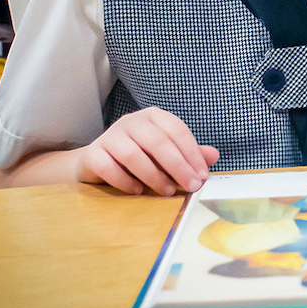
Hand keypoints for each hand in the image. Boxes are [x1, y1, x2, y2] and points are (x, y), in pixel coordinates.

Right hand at [75, 107, 219, 195]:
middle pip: (158, 142)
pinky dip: (126, 181)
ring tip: (167, 191)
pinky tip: (138, 191)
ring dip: (154, 176)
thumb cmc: (139, 157)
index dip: (192, 154)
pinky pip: (109, 168)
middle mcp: (131, 121)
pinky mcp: (92, 154)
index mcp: (153, 116)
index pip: (177, 131)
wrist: (97, 162)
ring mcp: (109, 136)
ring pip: (133, 155)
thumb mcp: (165, 154)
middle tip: (191, 186)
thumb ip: (188, 154)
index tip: (202, 175)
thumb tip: (214, 156)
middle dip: (178, 166)